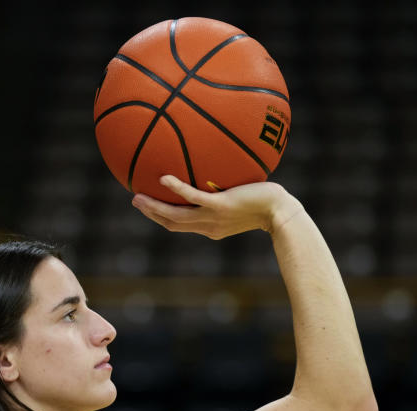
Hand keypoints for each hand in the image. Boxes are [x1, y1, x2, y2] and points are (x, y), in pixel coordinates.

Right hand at [131, 175, 302, 239]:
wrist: (281, 213)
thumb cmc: (267, 204)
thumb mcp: (244, 201)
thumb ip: (229, 194)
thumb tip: (222, 176)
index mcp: (210, 228)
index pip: (180, 226)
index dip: (162, 218)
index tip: (149, 206)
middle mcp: (208, 226)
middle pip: (172, 223)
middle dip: (152, 214)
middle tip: (135, 200)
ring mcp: (213, 217)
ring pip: (176, 216)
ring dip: (155, 208)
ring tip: (138, 196)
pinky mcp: (220, 206)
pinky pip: (193, 198)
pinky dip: (177, 189)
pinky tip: (164, 178)